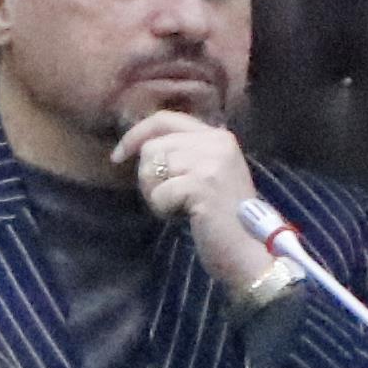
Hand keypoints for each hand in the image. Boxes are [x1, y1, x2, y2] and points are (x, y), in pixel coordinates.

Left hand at [118, 106, 286, 301]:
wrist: (249, 248)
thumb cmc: (225, 216)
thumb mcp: (210, 172)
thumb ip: (186, 152)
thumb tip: (143, 144)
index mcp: (219, 136)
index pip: (165, 119)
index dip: (136, 134)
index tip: (119, 156)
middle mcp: (217, 142)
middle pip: (152, 148)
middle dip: (149, 177)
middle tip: (167, 199)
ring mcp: (211, 163)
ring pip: (151, 169)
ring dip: (155, 194)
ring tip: (179, 208)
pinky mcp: (202, 185)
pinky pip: (158, 193)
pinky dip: (163, 209)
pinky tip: (184, 216)